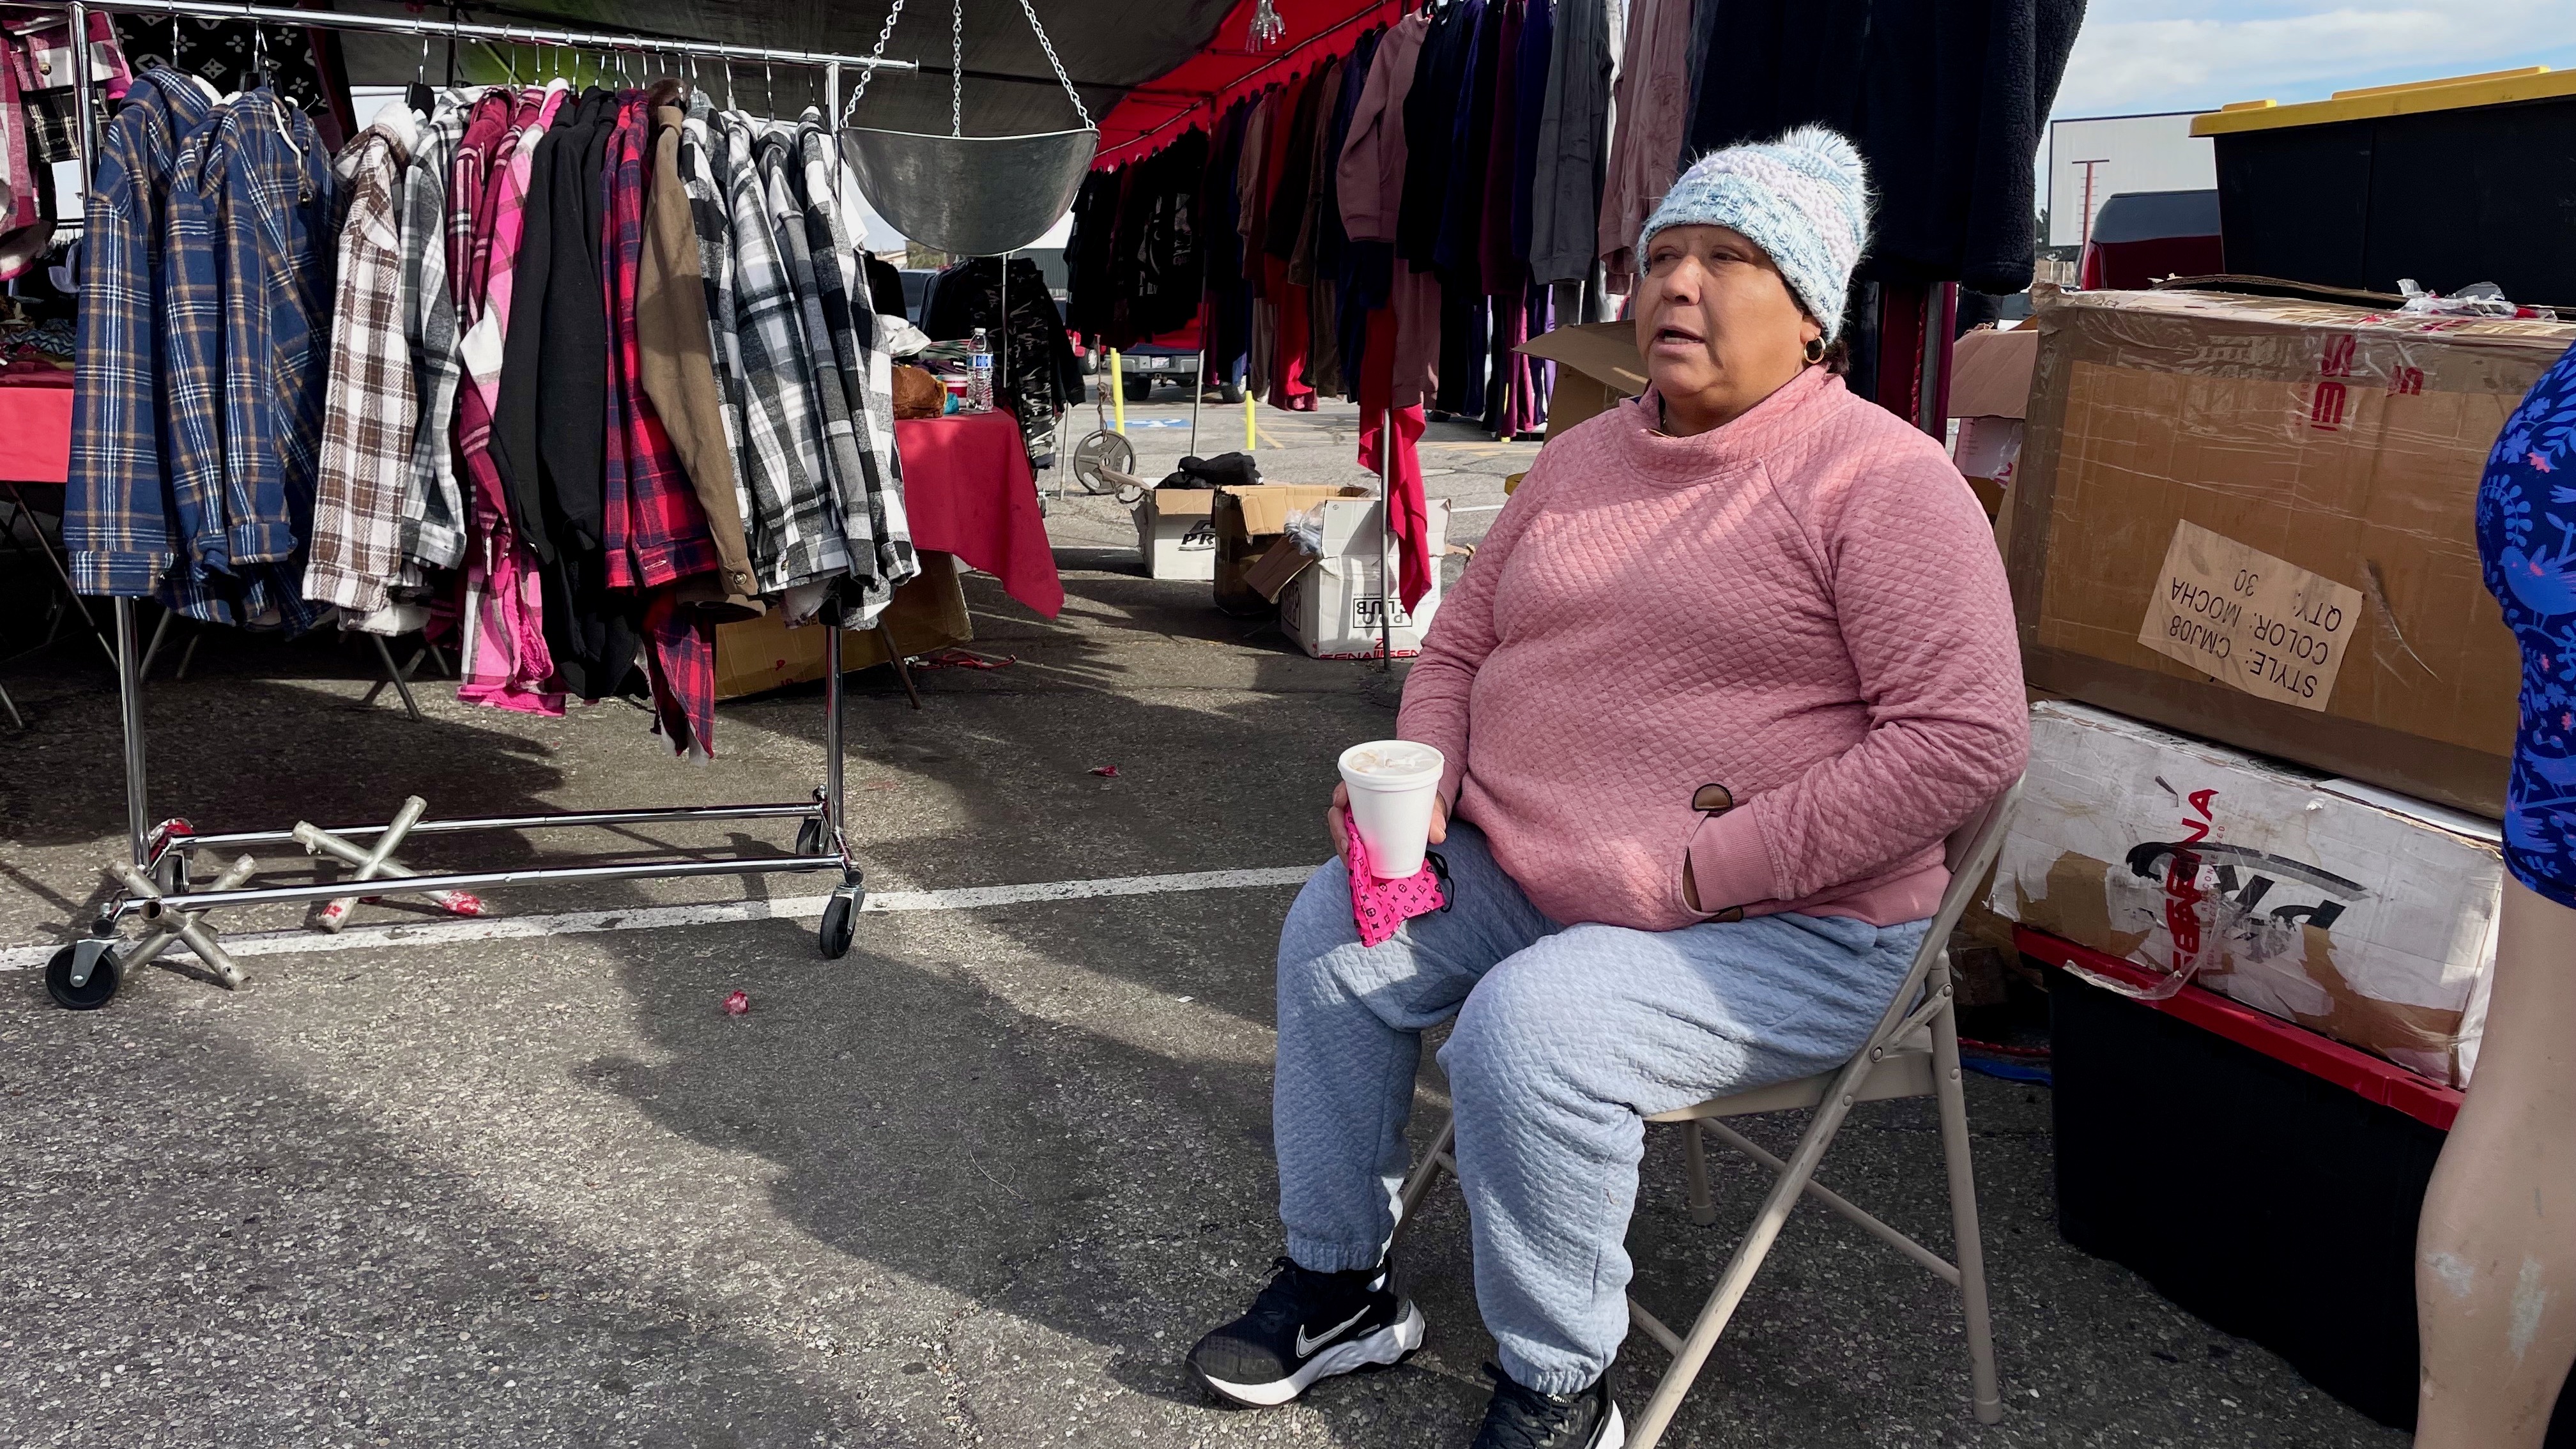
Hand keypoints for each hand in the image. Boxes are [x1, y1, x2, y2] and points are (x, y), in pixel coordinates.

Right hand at [1329, 782, 1448, 869]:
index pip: (1348, 785)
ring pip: (1342, 831)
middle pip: (1338, 812)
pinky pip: (1349, 844)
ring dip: (1343, 846)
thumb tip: (1437, 835)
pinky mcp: (1362, 837)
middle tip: (1348, 843)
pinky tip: (1355, 863)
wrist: (1427, 818)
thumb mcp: (1430, 807)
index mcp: (1373, 787)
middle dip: (1338, 829)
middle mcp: (1362, 804)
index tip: (1340, 802)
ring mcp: (1360, 821)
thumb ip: (1435, 819)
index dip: (1340, 793)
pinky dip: (1350, 854)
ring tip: (1352, 859)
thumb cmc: (1423, 805)